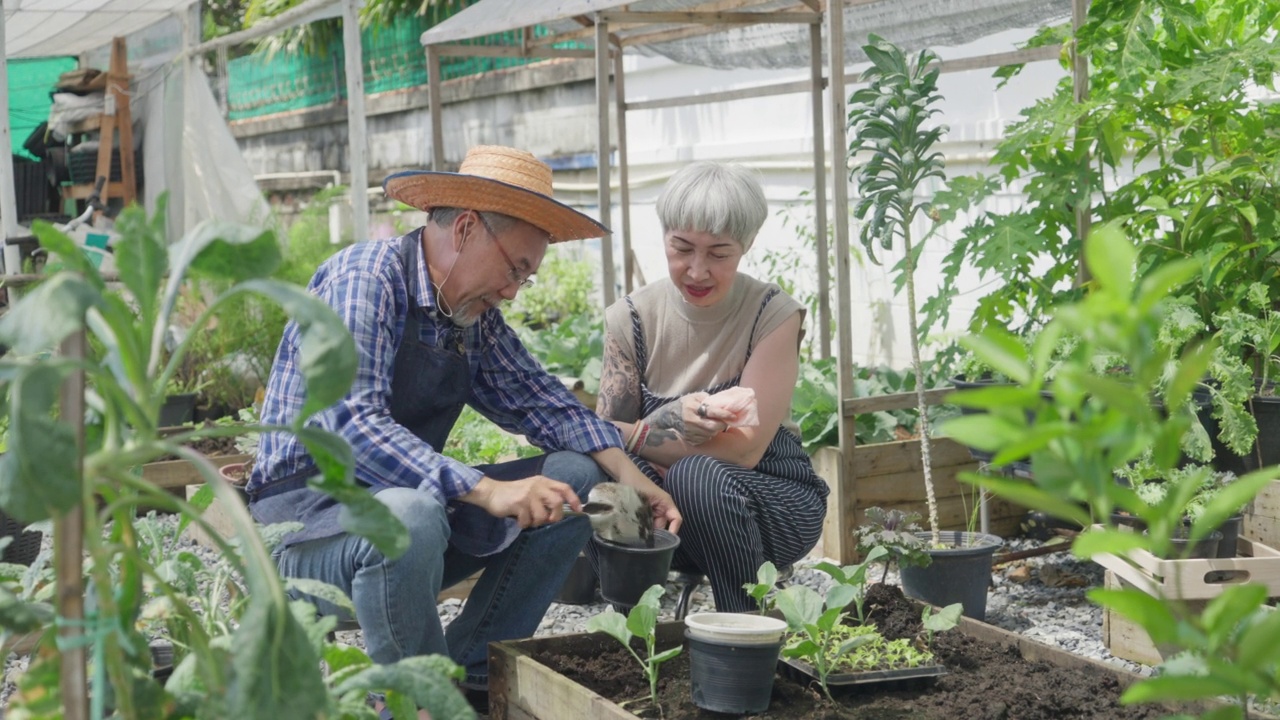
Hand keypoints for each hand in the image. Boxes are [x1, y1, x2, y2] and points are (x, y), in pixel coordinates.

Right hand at [460, 475, 582, 527]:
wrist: (491, 492)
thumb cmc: (513, 493)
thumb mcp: (532, 489)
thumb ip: (545, 496)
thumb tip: (559, 511)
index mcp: (543, 481)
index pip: (564, 488)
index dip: (574, 499)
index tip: (578, 510)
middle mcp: (537, 486)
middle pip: (557, 502)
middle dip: (555, 516)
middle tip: (548, 520)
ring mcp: (528, 494)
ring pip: (542, 515)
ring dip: (536, 522)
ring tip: (528, 520)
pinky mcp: (519, 503)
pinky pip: (527, 521)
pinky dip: (524, 524)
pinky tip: (519, 520)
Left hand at [614, 461, 681, 534]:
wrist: (624, 475)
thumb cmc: (635, 483)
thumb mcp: (641, 499)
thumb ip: (646, 516)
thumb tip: (648, 533)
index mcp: (666, 502)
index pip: (676, 519)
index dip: (673, 530)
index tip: (664, 541)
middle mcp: (662, 507)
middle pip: (663, 526)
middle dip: (655, 533)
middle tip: (643, 538)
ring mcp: (654, 510)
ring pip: (654, 525)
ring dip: (646, 530)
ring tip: (636, 533)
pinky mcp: (647, 512)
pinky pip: (648, 522)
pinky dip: (642, 526)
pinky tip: (634, 528)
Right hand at [678, 392, 732, 445]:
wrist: (669, 416)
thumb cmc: (686, 404)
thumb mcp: (695, 396)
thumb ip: (708, 399)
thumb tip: (723, 405)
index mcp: (692, 407)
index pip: (711, 412)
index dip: (724, 414)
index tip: (733, 415)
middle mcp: (690, 420)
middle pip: (712, 427)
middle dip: (722, 425)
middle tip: (725, 421)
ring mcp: (689, 431)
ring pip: (710, 434)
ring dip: (716, 430)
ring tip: (714, 424)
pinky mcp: (689, 439)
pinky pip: (705, 439)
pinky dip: (709, 435)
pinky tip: (706, 429)